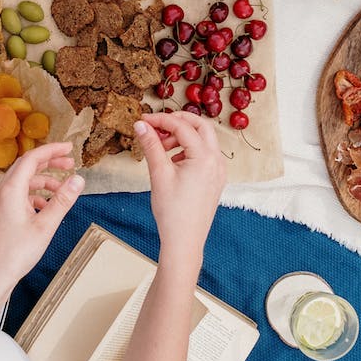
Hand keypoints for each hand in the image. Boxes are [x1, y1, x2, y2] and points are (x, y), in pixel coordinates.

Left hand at [0, 142, 84, 299]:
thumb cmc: (15, 254)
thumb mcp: (45, 226)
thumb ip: (63, 200)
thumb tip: (78, 179)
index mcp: (10, 189)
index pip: (32, 158)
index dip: (52, 150)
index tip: (69, 148)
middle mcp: (1, 192)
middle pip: (26, 167)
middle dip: (49, 163)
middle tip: (70, 163)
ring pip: (23, 183)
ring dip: (43, 182)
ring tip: (62, 190)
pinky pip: (18, 196)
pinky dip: (34, 196)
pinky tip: (46, 208)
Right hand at [136, 112, 225, 265]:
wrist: (184, 241)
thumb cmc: (173, 212)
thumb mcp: (159, 174)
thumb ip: (151, 145)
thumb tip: (141, 125)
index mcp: (205, 157)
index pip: (183, 126)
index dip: (161, 120)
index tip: (143, 121)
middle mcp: (217, 161)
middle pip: (200, 126)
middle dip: (177, 122)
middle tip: (156, 126)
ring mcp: (219, 170)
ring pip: (203, 140)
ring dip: (182, 136)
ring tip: (161, 147)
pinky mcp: (215, 179)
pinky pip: (205, 154)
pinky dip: (189, 150)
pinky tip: (172, 161)